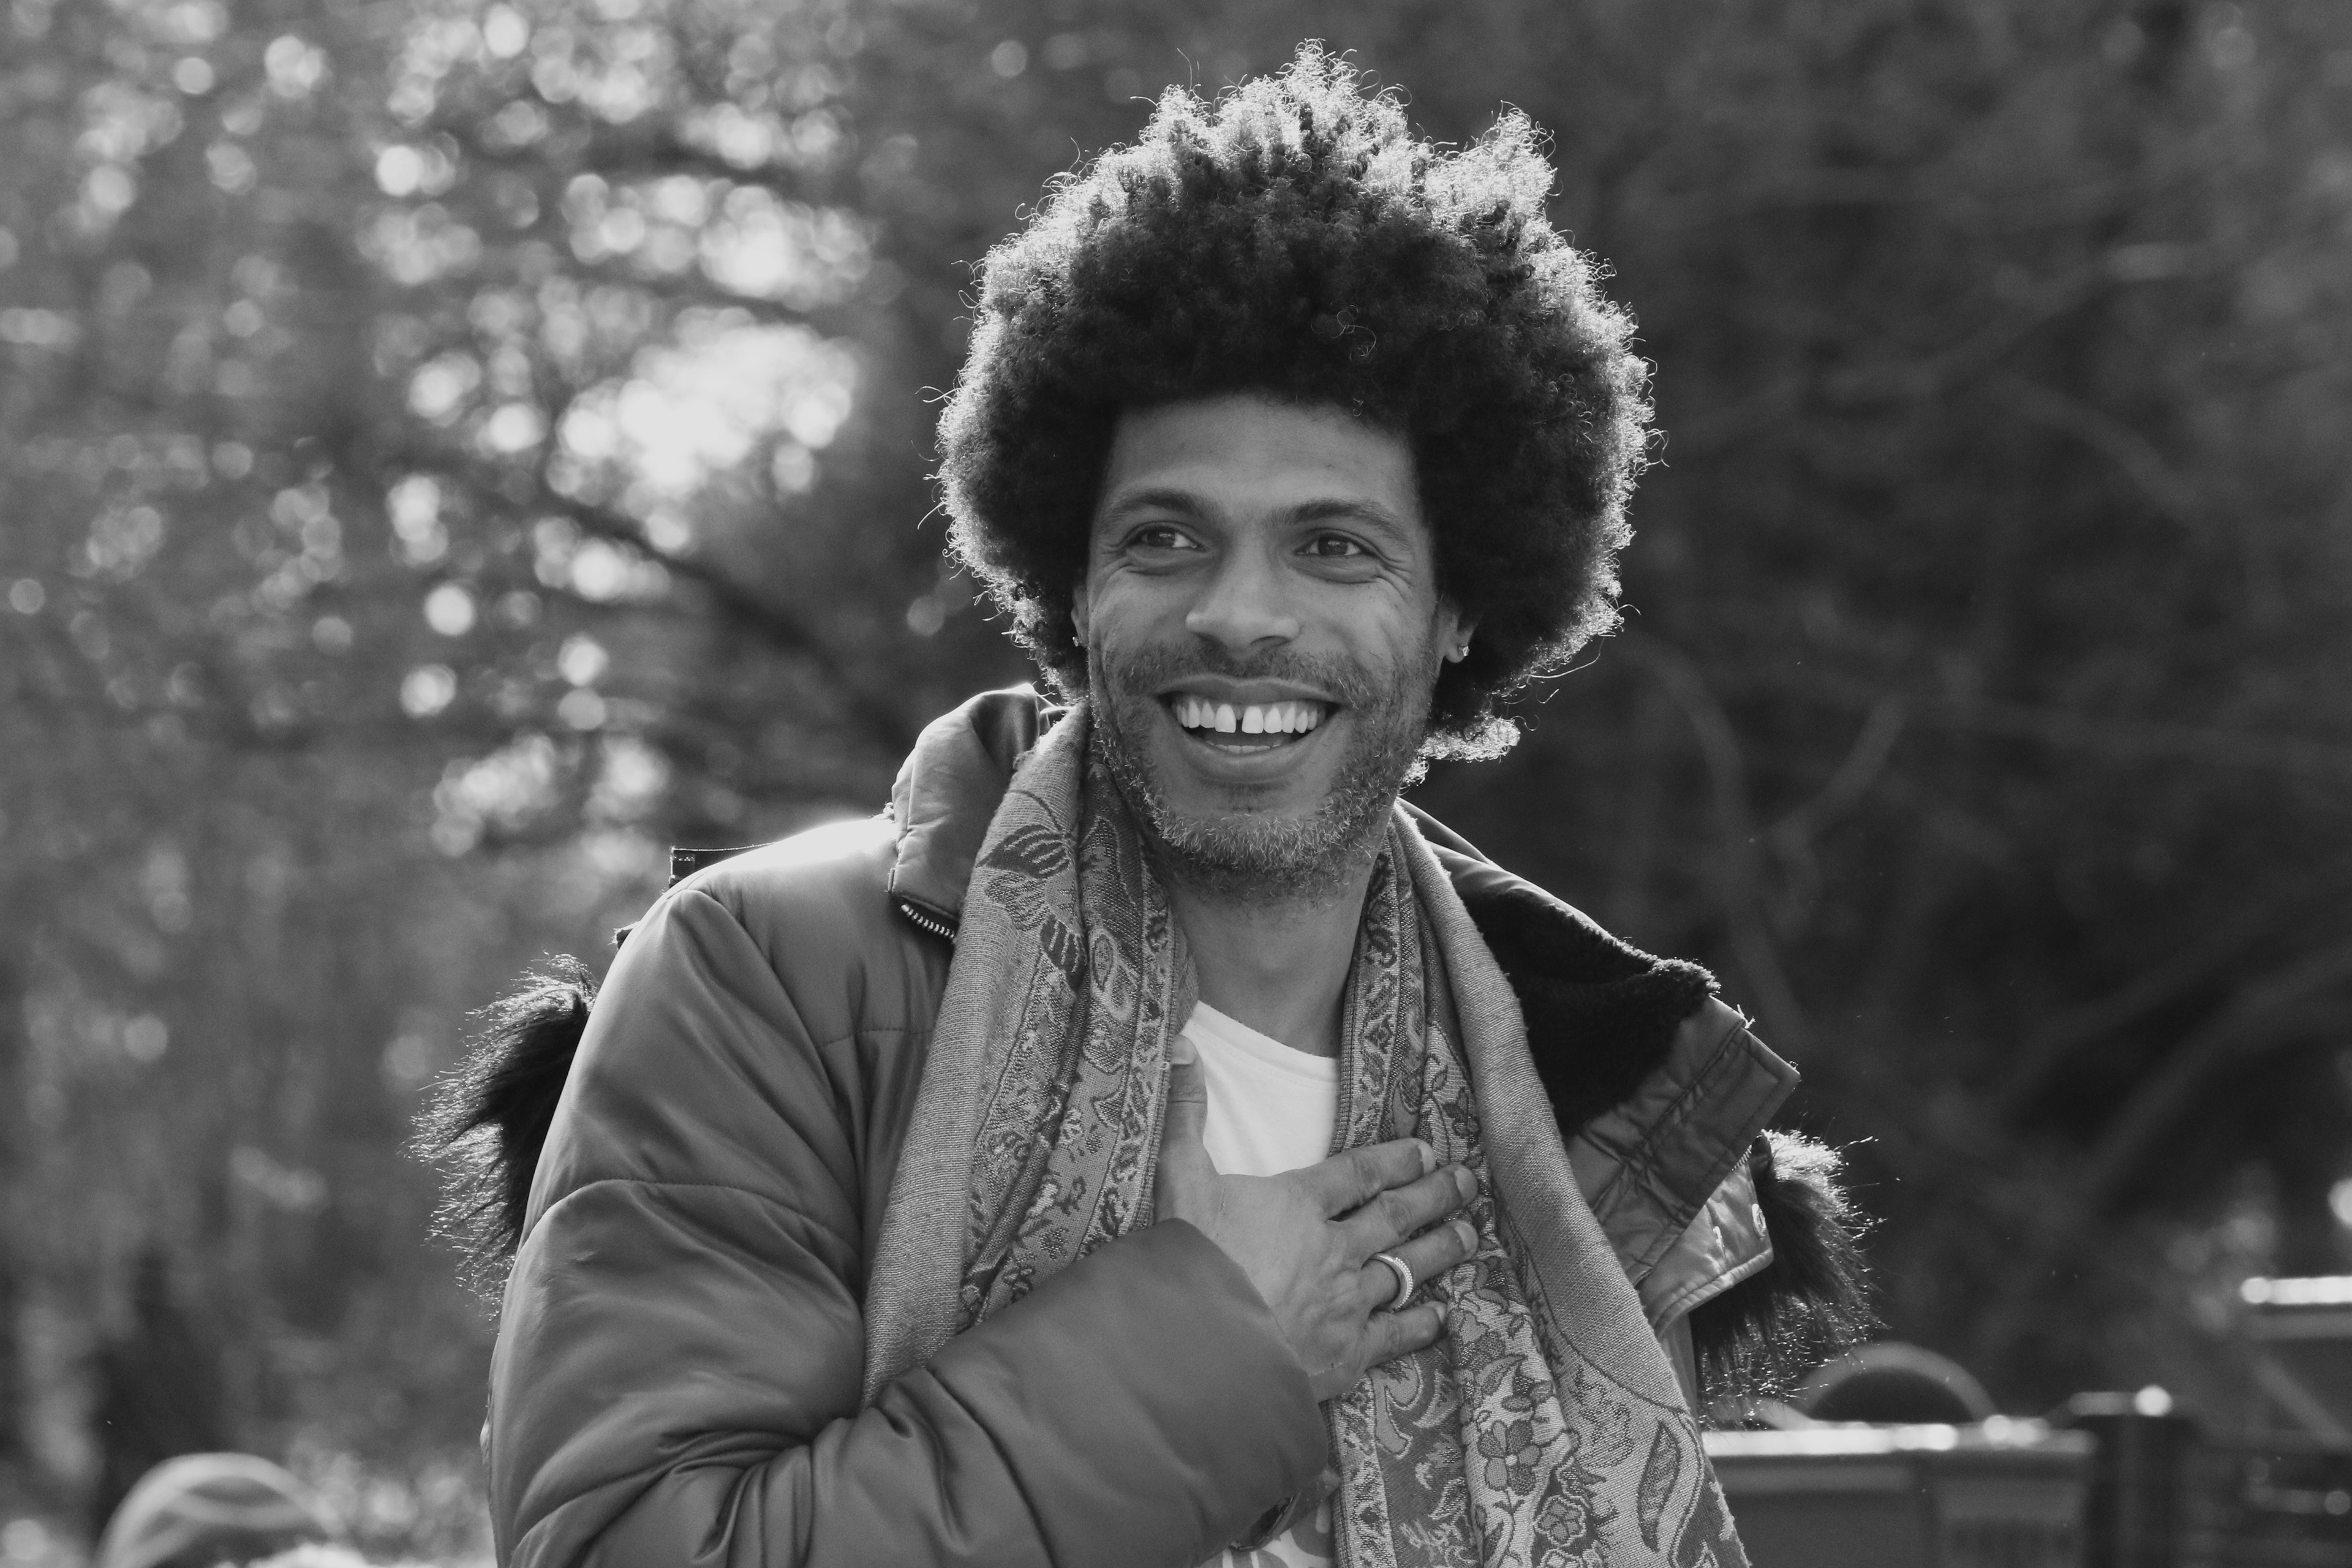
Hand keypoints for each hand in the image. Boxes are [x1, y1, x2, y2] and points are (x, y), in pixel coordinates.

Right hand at [1153, 1034, 1479, 1401]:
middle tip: (1468, 1183)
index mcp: (1297, 1203)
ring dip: (1439, 1250)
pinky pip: (1395, 1333)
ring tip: (1468, 1235)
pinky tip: (1440, 1317)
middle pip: (1395, 1215)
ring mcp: (1345, 1302)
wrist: (1192, 1346)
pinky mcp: (1346, 1353)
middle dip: (1435, 1196)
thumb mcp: (1179, 1175)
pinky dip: (1420, 1323)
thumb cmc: (1184, 1257)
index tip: (1426, 1152)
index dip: (1395, 1160)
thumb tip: (1182, 1042)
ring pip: (1405, 1268)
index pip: (1358, 1172)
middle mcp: (1333, 1248)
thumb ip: (1185, 1111)